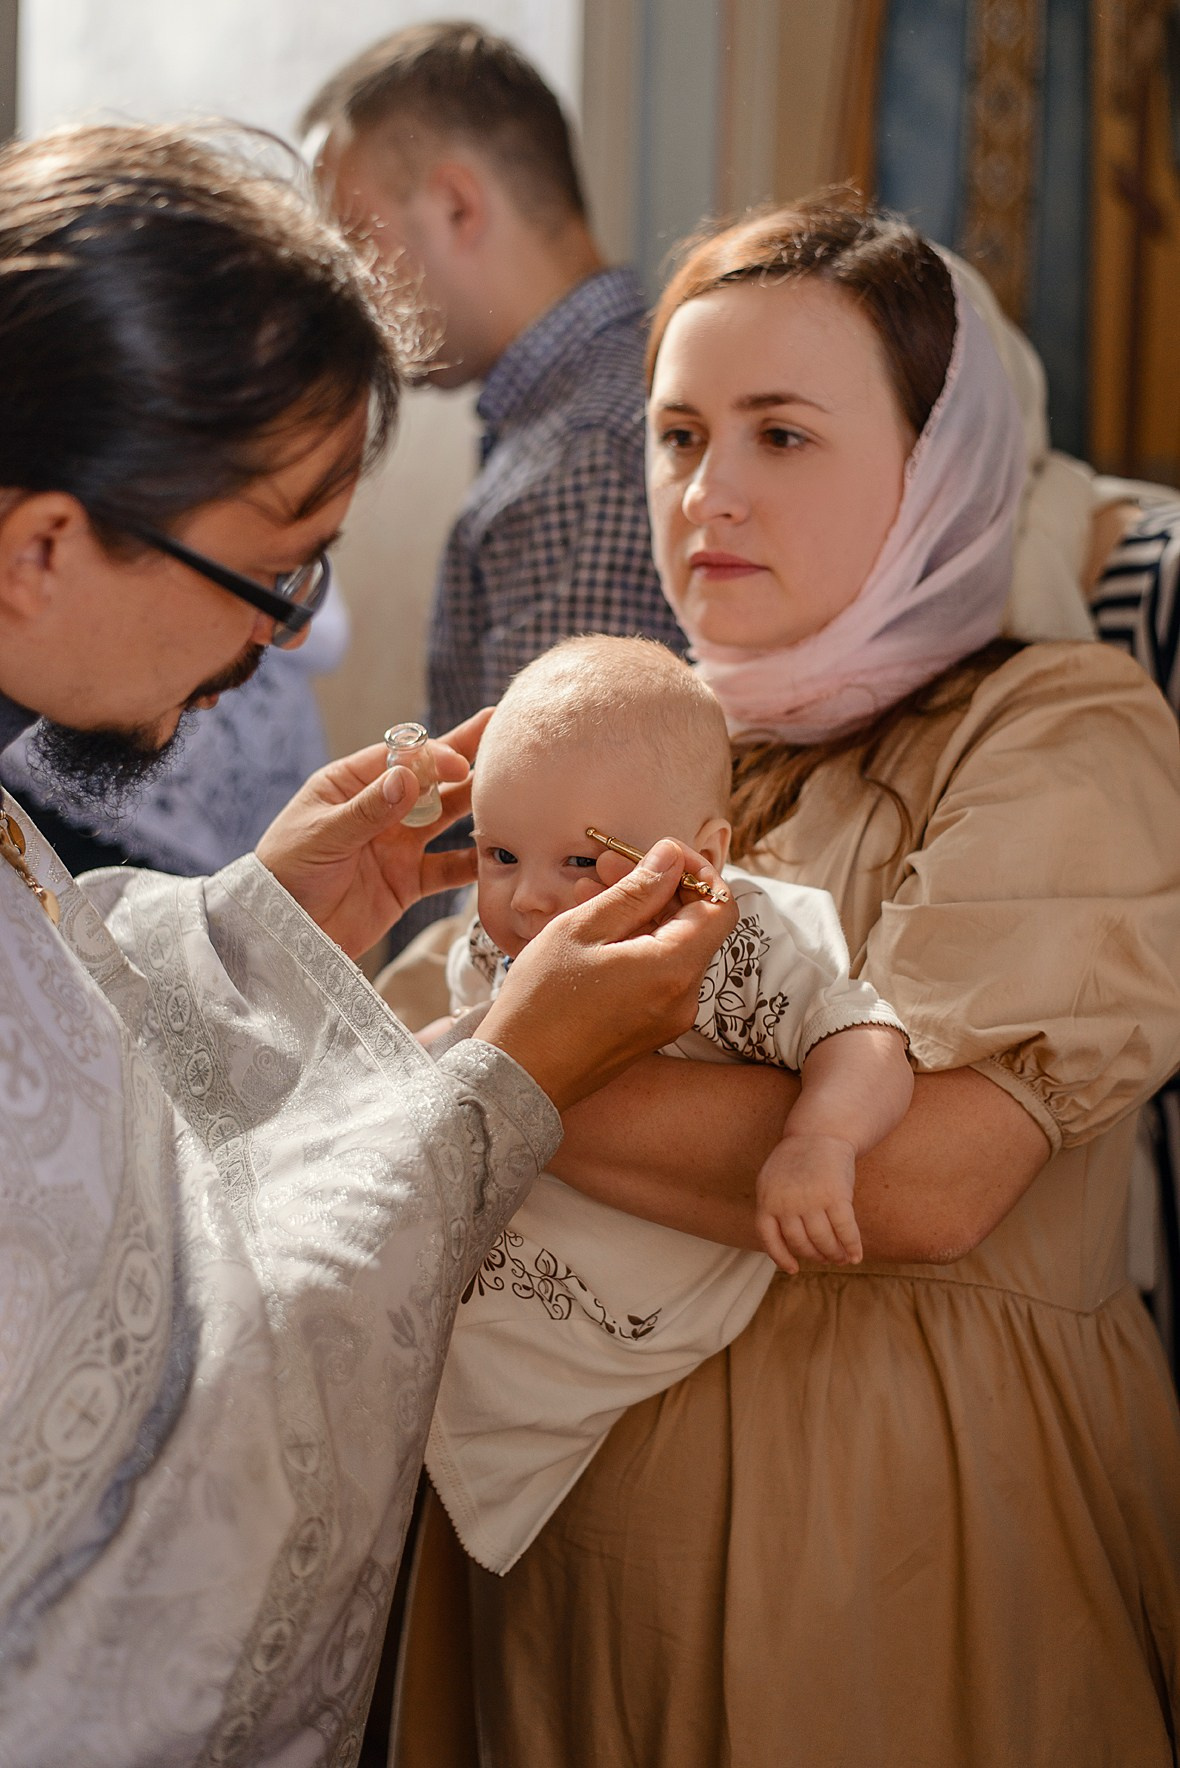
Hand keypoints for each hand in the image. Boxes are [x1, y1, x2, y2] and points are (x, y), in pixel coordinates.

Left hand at [255, 710, 490, 958]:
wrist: (279, 936)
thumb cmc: (284, 874)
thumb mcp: (322, 836)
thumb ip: (367, 811)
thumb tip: (408, 778)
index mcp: (351, 784)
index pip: (402, 758)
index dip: (435, 756)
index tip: (461, 765)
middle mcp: (381, 809)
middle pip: (433, 780)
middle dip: (470, 762)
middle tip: (511, 742)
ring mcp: (397, 845)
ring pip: (448, 819)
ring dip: (479, 808)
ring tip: (518, 795)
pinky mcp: (408, 882)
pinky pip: (449, 869)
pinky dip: (475, 864)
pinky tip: (505, 853)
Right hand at [475, 839, 736, 1112]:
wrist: (518, 1075)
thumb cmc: (541, 1000)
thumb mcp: (583, 929)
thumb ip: (635, 891)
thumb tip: (672, 857)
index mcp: (674, 968)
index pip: (721, 905)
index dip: (697, 871)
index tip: (658, 854)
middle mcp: (684, 998)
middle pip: (696, 926)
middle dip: (659, 888)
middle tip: (609, 865)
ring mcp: (670, 1018)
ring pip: (672, 949)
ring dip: (641, 915)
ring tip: (589, 891)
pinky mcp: (652, 1030)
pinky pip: (657, 975)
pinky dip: (635, 946)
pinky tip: (594, 930)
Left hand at [755, 1132, 861, 1274]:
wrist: (819, 1133)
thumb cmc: (796, 1160)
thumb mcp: (773, 1181)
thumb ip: (775, 1208)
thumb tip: (784, 1244)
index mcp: (768, 1200)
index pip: (770, 1238)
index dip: (781, 1257)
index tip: (793, 1269)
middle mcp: (787, 1203)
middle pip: (801, 1242)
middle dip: (816, 1255)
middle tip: (828, 1258)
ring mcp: (811, 1200)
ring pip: (823, 1240)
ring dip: (835, 1254)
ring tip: (842, 1257)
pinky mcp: (836, 1196)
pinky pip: (845, 1230)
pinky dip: (852, 1246)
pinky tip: (857, 1254)